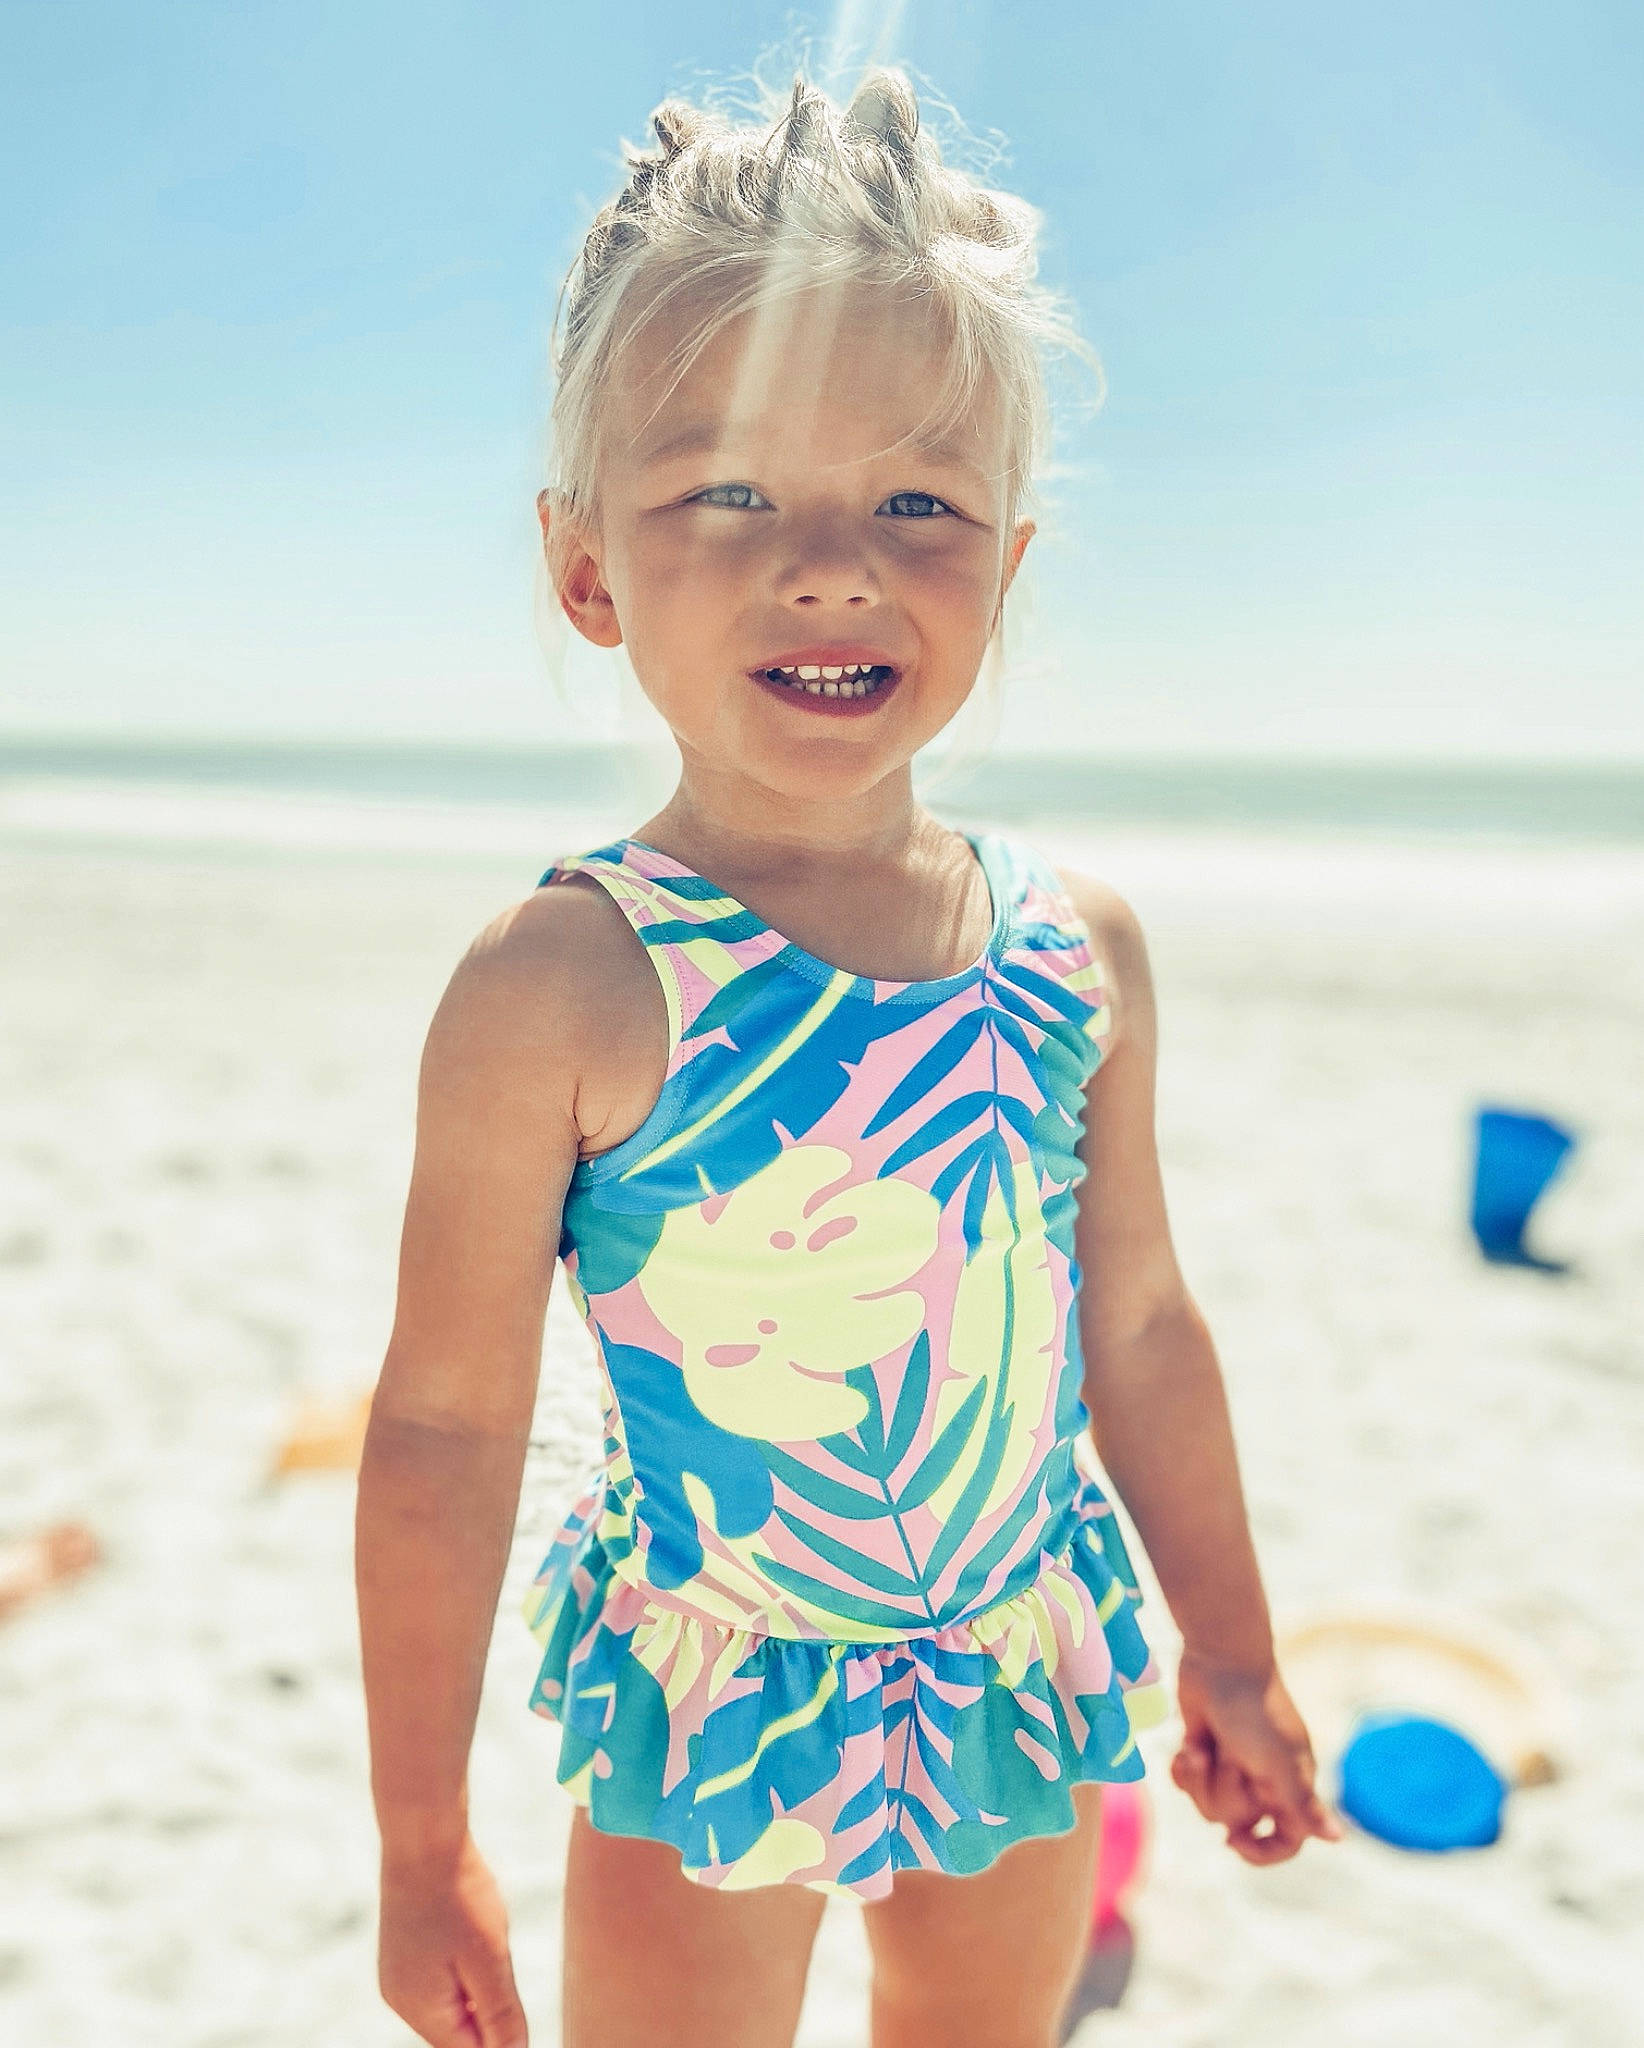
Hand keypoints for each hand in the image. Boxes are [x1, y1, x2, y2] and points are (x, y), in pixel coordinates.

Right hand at [379, 1831, 528, 2045]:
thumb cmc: (459, 1896)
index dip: (502, 2039)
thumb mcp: (490, 1958)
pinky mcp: (402, 1955)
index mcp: (421, 2010)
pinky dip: (463, 1971)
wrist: (423, 1839)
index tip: (511, 1997)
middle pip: (459, 2033)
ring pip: (451, 2006)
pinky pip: (439, 1983)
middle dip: (490, 2013)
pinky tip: (472, 1934)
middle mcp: (402, 2001)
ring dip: (478, 1990)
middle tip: (500, 1960)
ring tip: (485, 1938)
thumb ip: (502, 2016)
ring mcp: (398, 1977)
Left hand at [1171, 1650, 1342, 1864]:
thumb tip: (1338, 1839)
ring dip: (1199, 1776)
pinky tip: (1186, 1746)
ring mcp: (1230, 1764)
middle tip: (1229, 1756)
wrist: (1218, 1658)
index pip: (1286, 1841)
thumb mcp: (1280, 1763)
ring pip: (1207, 1804)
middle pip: (1236, 1821)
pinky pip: (1186, 1782)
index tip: (1235, 1842)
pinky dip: (1182, 1767)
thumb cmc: (1254, 1710)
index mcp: (1290, 1786)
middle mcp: (1262, 1780)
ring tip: (1202, 1746)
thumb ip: (1302, 1805)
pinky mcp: (1202, 1749)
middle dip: (1223, 1791)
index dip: (1262, 1852)